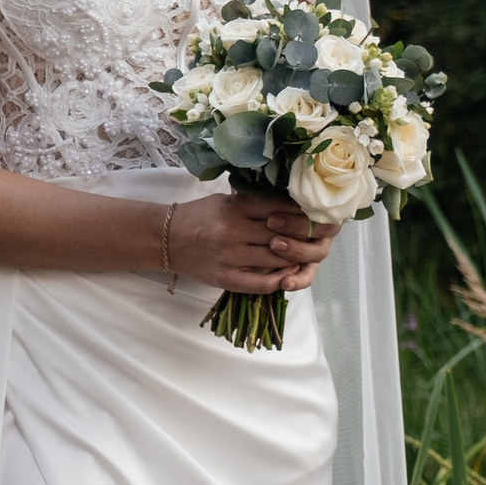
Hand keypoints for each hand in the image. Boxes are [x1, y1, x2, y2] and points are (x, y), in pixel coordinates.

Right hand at [167, 190, 339, 293]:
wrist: (166, 239)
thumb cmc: (199, 216)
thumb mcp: (225, 201)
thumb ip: (254, 204)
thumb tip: (292, 205)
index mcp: (234, 208)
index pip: (278, 209)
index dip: (301, 214)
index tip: (315, 215)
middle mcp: (233, 231)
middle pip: (282, 236)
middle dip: (302, 237)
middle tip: (318, 237)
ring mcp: (229, 257)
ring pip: (276, 260)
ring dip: (294, 259)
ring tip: (304, 256)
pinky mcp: (226, 278)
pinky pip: (262, 283)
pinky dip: (280, 280)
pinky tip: (287, 274)